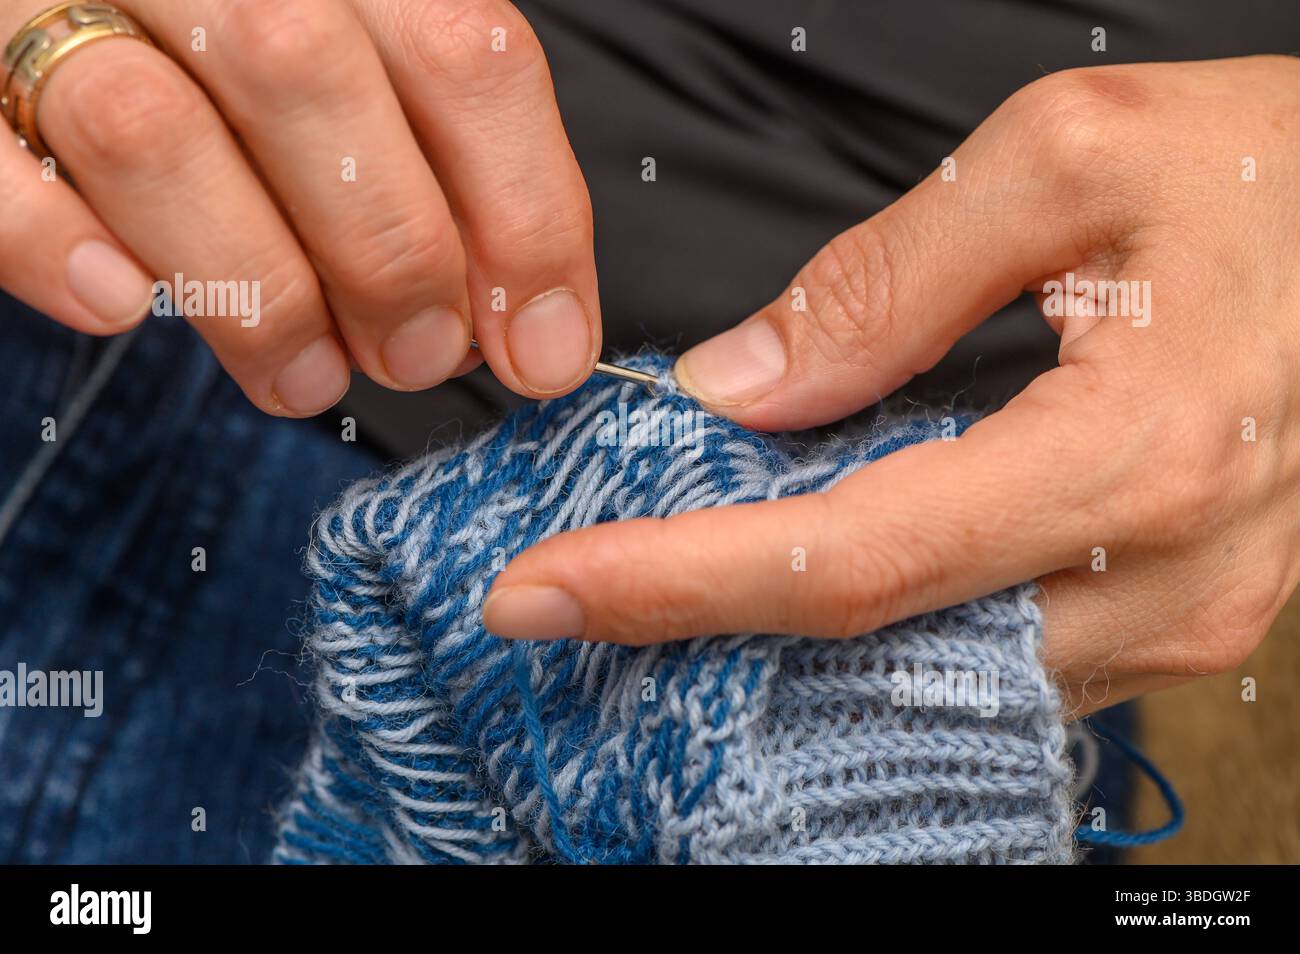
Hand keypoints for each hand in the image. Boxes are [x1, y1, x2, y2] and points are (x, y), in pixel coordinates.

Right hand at [0, 0, 599, 414]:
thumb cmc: (241, 67)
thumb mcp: (364, 77)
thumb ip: (436, 168)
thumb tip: (528, 327)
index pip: (464, 51)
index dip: (525, 216)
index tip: (545, 349)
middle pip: (311, 78)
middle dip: (392, 254)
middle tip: (416, 359)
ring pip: (149, 128)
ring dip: (254, 286)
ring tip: (304, 378)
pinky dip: (53, 244)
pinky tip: (119, 303)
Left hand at [485, 56, 1299, 715]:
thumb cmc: (1275, 173)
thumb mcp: (1068, 160)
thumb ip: (888, 280)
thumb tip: (744, 388)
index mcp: (1135, 460)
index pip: (851, 560)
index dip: (679, 582)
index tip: (545, 588)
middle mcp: (1164, 584)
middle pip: (875, 644)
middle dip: (704, 623)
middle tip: (574, 586)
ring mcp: (1180, 623)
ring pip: (932, 671)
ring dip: (784, 635)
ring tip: (663, 581)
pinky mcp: (1176, 622)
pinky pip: (995, 658)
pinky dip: (881, 630)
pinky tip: (804, 582)